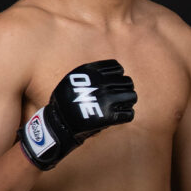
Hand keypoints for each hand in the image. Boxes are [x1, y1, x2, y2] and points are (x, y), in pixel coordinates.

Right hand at [18, 59, 135, 169]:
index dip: (117, 76)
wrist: (58, 123)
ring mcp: (106, 100)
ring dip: (128, 101)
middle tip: (119, 96)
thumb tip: (116, 70)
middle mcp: (101, 84)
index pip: (118, 68)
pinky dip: (126, 115)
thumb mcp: (73, 79)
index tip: (112, 83)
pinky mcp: (109, 117)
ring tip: (120, 105)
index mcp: (91, 72)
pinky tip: (119, 116)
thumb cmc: (66, 100)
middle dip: (124, 89)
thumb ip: (92, 74)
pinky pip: (129, 114)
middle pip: (128, 82)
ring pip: (132, 96)